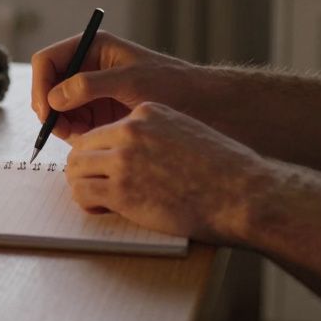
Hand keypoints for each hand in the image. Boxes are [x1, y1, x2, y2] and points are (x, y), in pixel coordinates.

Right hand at [30, 30, 197, 140]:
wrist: (203, 105)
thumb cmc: (172, 84)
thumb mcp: (130, 81)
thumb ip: (89, 86)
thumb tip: (53, 98)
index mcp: (93, 48)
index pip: (47, 61)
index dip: (40, 86)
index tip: (46, 113)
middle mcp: (87, 68)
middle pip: (48, 87)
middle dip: (50, 109)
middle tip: (62, 131)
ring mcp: (92, 92)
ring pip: (58, 109)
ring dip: (63, 124)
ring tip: (83, 137)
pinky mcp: (99, 113)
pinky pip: (74, 124)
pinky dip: (76, 134)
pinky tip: (92, 140)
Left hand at [64, 102, 271, 243]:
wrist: (243, 194)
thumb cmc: (225, 171)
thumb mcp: (187, 133)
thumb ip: (157, 136)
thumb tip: (135, 155)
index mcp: (147, 112)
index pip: (104, 128)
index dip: (101, 150)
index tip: (105, 166)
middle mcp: (131, 130)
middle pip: (84, 145)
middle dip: (85, 167)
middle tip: (93, 184)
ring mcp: (124, 159)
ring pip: (77, 167)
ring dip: (82, 184)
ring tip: (97, 198)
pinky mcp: (122, 189)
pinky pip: (82, 192)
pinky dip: (85, 202)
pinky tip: (99, 208)